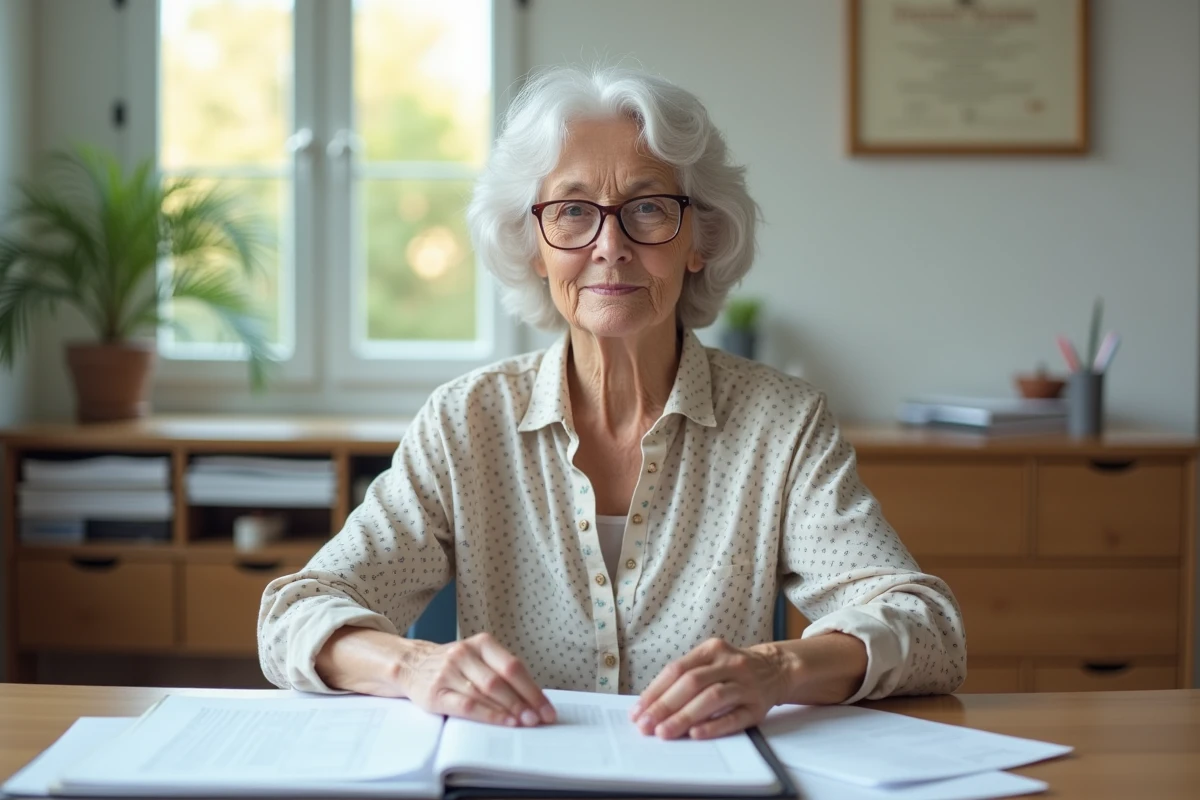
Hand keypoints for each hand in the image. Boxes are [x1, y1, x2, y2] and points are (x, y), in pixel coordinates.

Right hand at [400, 632, 556, 727]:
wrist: (411, 663)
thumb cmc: (453, 665)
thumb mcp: (478, 658)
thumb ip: (501, 673)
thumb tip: (533, 701)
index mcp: (481, 643)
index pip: (513, 666)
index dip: (532, 689)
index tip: (547, 709)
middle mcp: (465, 654)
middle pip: (501, 680)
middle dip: (524, 703)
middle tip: (539, 720)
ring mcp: (449, 672)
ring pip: (485, 693)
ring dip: (508, 710)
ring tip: (525, 723)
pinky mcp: (436, 693)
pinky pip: (466, 705)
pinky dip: (487, 715)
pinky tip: (502, 722)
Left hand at [628, 638, 790, 739]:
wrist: (776, 668)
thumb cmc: (732, 669)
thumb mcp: (710, 661)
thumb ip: (684, 677)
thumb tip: (649, 705)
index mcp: (712, 650)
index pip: (677, 669)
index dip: (655, 691)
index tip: (637, 712)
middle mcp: (730, 663)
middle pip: (692, 682)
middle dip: (665, 706)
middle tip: (646, 726)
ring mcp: (746, 684)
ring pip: (713, 698)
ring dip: (685, 717)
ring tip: (664, 733)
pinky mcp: (758, 706)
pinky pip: (735, 717)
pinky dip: (714, 726)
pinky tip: (696, 734)